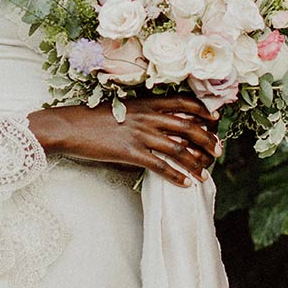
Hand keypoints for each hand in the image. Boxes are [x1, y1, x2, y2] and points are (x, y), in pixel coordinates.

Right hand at [27, 94, 221, 188]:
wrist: (70, 127)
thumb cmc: (94, 118)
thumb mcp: (123, 109)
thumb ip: (144, 114)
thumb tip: (161, 124)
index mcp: (147, 103)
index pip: (185, 103)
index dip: (204, 112)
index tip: (216, 121)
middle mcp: (148, 117)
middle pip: (189, 127)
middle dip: (208, 141)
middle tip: (217, 152)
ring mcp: (140, 135)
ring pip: (179, 149)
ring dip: (196, 163)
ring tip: (205, 173)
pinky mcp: (131, 153)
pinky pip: (160, 166)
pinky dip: (177, 176)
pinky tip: (186, 184)